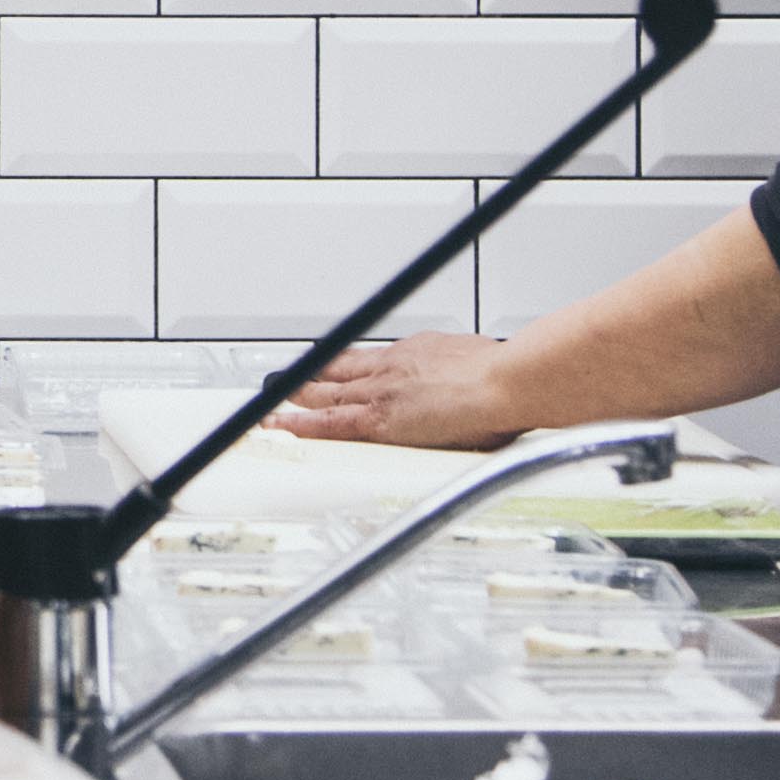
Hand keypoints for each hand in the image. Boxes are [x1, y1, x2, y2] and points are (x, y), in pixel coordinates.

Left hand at [276, 331, 535, 450]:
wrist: (506, 381)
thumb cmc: (503, 375)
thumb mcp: (478, 361)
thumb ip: (462, 372)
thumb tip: (472, 380)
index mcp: (415, 353)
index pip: (366, 360)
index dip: (343, 365)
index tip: (330, 367)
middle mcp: (390, 368)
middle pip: (338, 372)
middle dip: (310, 377)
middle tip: (287, 378)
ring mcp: (381, 392)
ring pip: (325, 395)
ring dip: (296, 397)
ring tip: (273, 400)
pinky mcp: (379, 419)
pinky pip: (329, 423)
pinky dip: (300, 425)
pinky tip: (281, 426)